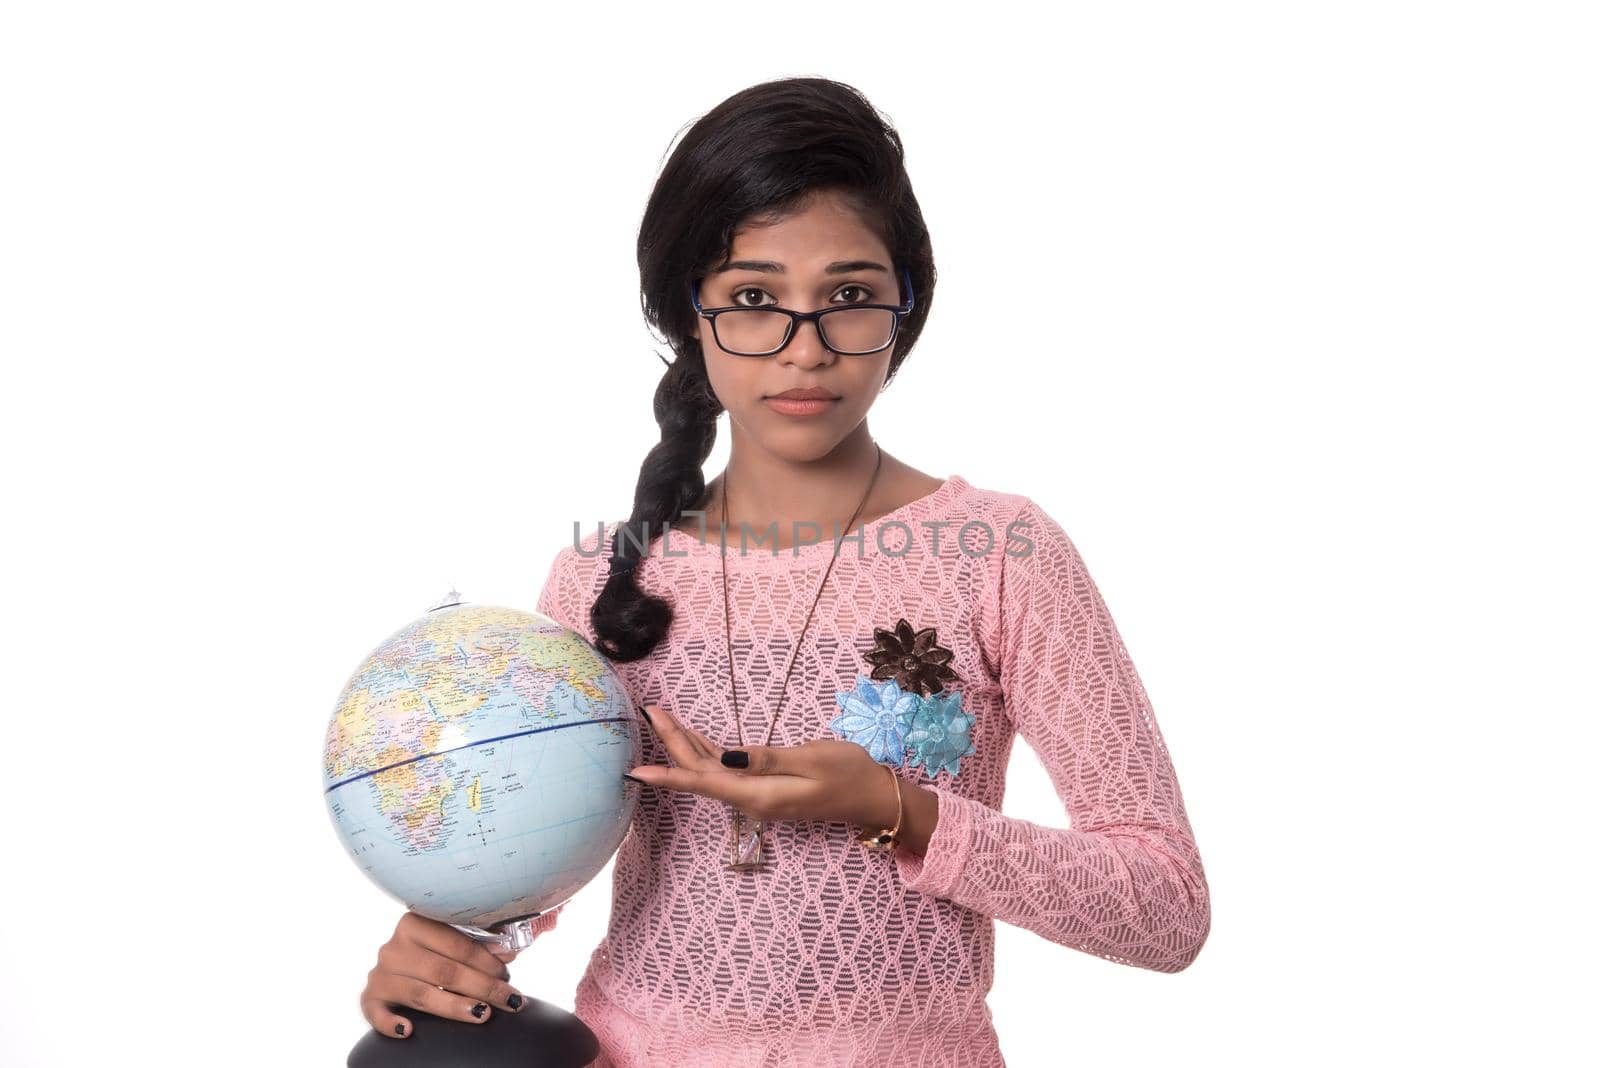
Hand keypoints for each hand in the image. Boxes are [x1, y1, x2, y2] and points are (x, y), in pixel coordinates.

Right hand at [359, 911, 526, 1038]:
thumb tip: (509, 951)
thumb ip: (484, 942)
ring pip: (420, 993)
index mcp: (416, 922)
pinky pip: (375, 1013)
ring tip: (482, 1014)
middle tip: (508, 1000)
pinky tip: (408, 1030)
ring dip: (454, 1006)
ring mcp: (380, 973)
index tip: (509, 975)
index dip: (487, 961)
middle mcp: (394, 946)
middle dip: (482, 987)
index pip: (456, 943)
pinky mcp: (369, 998)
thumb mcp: (459, 939)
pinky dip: (390, 1023)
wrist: (403, 963)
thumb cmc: (438, 950)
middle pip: (443, 971)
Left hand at [629, 703, 894, 827]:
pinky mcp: (764, 788)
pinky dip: (707, 753)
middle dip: (673, 743)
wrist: (872, 797)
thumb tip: (727, 757)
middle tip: (650, 711)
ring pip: (711, 772)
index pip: (703, 783)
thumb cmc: (848, 773)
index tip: (635, 772)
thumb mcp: (811, 760)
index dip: (668, 775)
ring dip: (686, 746)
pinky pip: (726, 772)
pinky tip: (694, 739)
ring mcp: (757, 796)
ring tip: (661, 718)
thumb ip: (767, 759)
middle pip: (701, 773)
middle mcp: (751, 799)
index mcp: (759, 795)